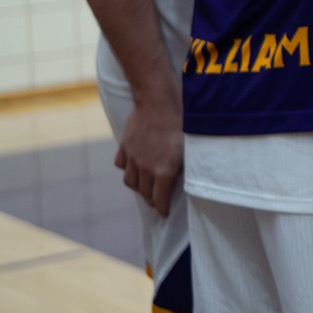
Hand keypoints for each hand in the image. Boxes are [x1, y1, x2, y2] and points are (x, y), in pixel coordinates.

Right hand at [115, 78, 183, 216]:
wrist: (157, 99)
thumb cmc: (181, 119)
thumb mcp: (191, 144)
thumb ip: (185, 164)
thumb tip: (187, 176)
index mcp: (164, 170)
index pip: (160, 199)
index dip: (162, 209)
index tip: (164, 214)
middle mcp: (145, 167)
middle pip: (144, 192)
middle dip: (152, 200)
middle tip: (157, 201)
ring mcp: (132, 157)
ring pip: (130, 182)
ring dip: (138, 188)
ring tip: (146, 187)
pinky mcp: (124, 146)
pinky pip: (121, 165)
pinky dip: (127, 170)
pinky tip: (133, 167)